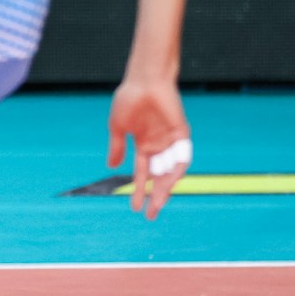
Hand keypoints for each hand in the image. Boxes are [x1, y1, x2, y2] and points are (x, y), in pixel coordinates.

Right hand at [106, 77, 190, 220]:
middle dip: (156, 196)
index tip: (134, 208)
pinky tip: (170, 181)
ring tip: (159, 202)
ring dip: (166, 187)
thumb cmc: (129, 99)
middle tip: (151, 215)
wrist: (144, 80)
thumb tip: (112, 168)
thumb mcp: (118, 127)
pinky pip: (182, 157)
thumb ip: (116, 148)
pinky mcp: (181, 134)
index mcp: (143, 145)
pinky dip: (178, 169)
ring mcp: (170, 141)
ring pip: (170, 170)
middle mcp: (158, 146)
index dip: (139, 191)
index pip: (142, 173)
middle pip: (159, 177)